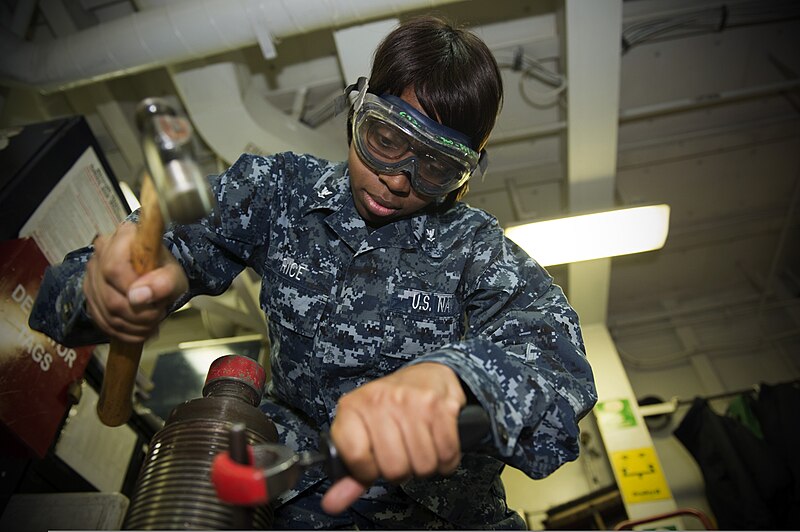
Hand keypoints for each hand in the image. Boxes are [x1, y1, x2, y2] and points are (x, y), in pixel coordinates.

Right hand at [83, 222, 187, 342]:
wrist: (156, 278)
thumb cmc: (165, 272)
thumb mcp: (175, 276)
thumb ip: (164, 282)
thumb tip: (138, 297)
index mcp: (123, 237)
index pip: (115, 267)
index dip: (132, 289)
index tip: (154, 300)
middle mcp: (101, 252)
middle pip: (109, 294)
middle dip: (138, 314)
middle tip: (158, 315)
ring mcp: (91, 274)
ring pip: (105, 311)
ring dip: (132, 325)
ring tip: (151, 323)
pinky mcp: (89, 294)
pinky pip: (100, 320)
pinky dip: (123, 331)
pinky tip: (139, 330)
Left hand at [321, 362, 466, 513]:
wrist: (426, 375)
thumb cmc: (390, 408)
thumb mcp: (362, 432)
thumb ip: (350, 472)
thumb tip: (332, 504)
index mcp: (353, 407)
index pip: (356, 457)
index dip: (368, 470)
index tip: (373, 463)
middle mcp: (381, 401)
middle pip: (394, 467)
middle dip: (401, 470)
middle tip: (401, 454)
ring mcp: (412, 402)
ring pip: (423, 465)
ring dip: (425, 465)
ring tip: (418, 447)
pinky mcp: (441, 406)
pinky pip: (447, 454)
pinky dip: (446, 459)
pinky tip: (437, 445)